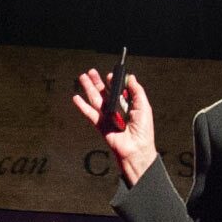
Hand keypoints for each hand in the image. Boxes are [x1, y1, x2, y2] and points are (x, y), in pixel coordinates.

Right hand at [72, 69, 158, 185]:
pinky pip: (90, 114)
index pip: (118, 90)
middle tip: (91, 72)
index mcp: (128, 105)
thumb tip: (131, 77)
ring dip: (88, 89)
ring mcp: (108, 117)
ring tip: (82, 78)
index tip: (110, 75)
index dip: (114, 82)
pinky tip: (76, 98)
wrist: (136, 149)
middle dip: (97, 82)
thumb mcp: (144, 106)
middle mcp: (117, 110)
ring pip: (96, 100)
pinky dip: (82, 106)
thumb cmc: (143, 131)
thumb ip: (137, 91)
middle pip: (104, 93)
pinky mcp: (101, 125)